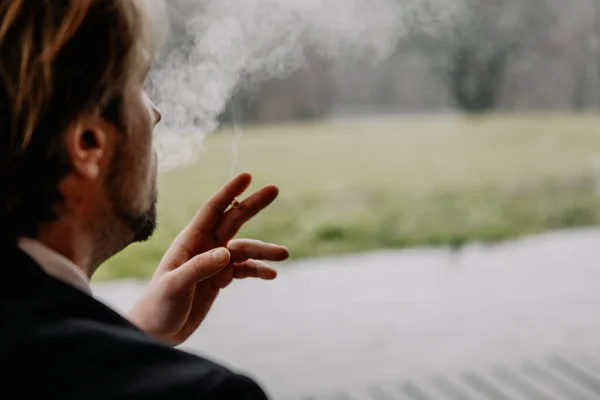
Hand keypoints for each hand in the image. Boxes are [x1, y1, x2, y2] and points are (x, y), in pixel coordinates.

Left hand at [127, 173, 288, 344]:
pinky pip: (244, 270)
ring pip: (244, 249)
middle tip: (274, 189)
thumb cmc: (158, 306)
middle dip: (253, 205)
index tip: (247, 176)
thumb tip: (227, 252)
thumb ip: (199, 268)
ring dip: (263, 251)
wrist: (156, 333)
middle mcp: (204, 247)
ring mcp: (214, 263)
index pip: (212, 210)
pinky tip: (271, 274)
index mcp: (189, 242)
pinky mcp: (220, 280)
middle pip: (233, 220)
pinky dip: (258, 270)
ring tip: (283, 254)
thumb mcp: (175, 286)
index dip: (229, 192)